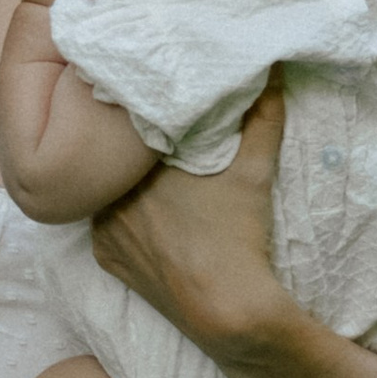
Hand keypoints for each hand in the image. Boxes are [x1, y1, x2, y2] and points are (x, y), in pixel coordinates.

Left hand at [88, 78, 288, 347]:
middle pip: (117, 162)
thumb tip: (274, 71)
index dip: (143, 116)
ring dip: (126, 186)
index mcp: (137, 163)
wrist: (224, 306)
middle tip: (159, 145)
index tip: (159, 107)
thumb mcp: (255, 167)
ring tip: (154, 182)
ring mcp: (103, 228)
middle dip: (134, 152)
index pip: (131, 129)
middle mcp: (109, 192)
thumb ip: (262, 116)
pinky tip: (148, 219)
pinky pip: (107, 228)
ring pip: (108, 192)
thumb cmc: (237, 231)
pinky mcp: (106, 258)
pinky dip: (124, 221)